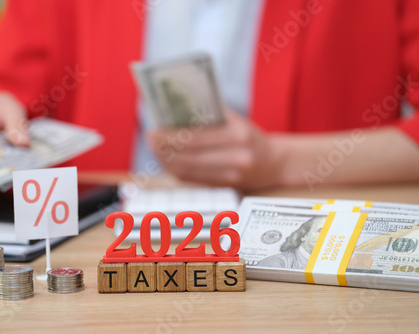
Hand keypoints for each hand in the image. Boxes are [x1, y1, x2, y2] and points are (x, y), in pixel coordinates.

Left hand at [147, 112, 282, 190]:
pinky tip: (168, 161)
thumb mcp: (235, 120)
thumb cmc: (248, 136)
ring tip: (155, 149)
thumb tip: (174, 112)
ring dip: (166, 160)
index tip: (154, 130)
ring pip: (188, 171)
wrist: (274, 163)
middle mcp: (236, 157)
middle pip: (188, 156)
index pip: (195, 137)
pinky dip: (176, 170)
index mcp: (238, 135)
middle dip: (164, 148)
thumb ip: (208, 115)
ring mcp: (231, 176)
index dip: (170, 136)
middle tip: (150, 139)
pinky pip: (193, 180)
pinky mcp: (224, 188)